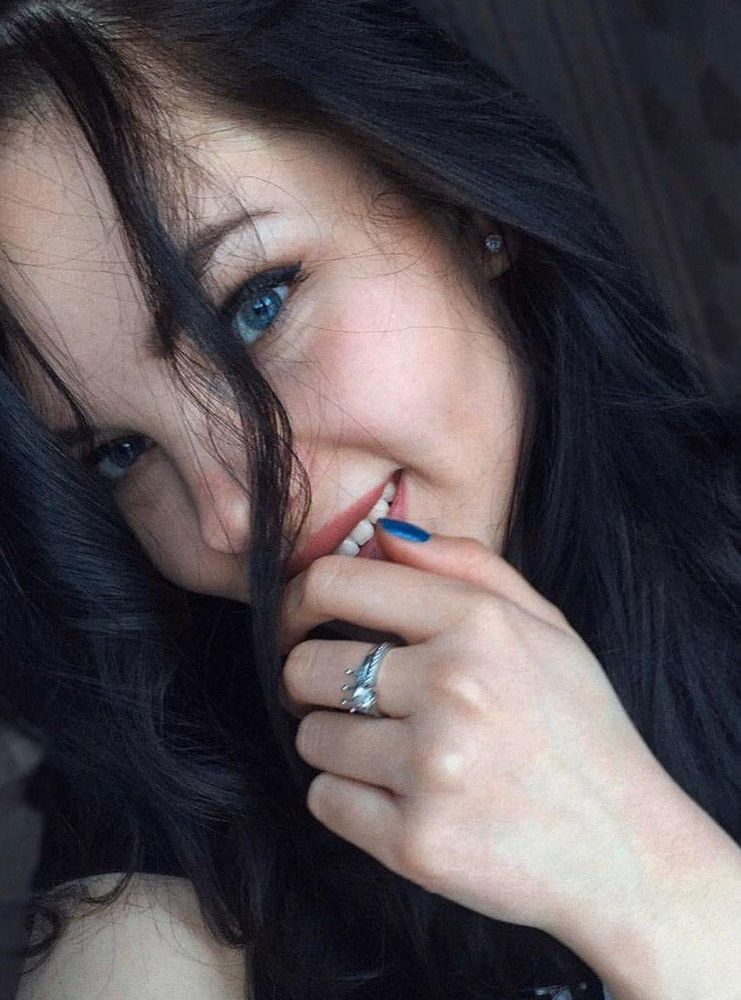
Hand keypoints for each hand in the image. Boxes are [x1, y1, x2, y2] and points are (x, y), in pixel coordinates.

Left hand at [279, 522, 681, 948]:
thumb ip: (468, 565)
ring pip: (312, 737)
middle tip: (356, 699)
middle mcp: (452, 688)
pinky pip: (325, 800)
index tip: (297, 622)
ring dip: (339, 744)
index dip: (296, 600)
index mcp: (480, 625)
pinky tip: (401, 798)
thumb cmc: (580, 730)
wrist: (626, 851)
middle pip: (305, 666)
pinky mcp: (415, 842)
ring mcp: (432, 768)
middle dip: (314, 681)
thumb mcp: (548, 627)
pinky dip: (349, 799)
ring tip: (397, 755)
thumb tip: (383, 535)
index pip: (335, 584)